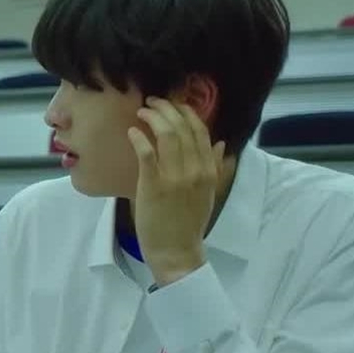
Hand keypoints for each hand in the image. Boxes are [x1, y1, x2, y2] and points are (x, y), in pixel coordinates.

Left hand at [128, 97, 226, 286]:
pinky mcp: (153, 185)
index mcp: (209, 170)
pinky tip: (132, 131)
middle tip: (152, 101)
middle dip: (167, 109)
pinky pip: (147, 154)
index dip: (186, 113)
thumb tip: (221, 145)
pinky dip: (140, 138)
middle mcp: (195, 170)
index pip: (201, 132)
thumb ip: (215, 168)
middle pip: (183, 128)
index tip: (173, 104)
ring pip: (167, 136)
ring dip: (153, 118)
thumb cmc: (188, 222)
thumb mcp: (208, 193)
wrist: (176, 251)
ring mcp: (175, 177)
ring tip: (141, 111)